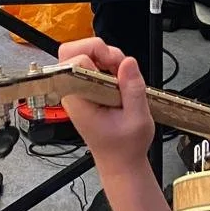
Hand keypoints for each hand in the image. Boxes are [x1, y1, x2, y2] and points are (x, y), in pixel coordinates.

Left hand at [57, 39, 155, 171]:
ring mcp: (78, 90)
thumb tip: (128, 63)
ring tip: (121, 74)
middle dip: (96, 49)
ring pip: (82, 54)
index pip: (73, 61)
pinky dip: (107, 63)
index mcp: (79, 100)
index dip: (95, 55)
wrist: (120, 161)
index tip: (115, 65)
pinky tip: (119, 78)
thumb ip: (133, 89)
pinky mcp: (86, 89)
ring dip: (105, 56)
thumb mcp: (138, 119)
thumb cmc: (125, 147)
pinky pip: (90, 64)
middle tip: (116, 63)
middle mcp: (73, 93)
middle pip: (71, 52)